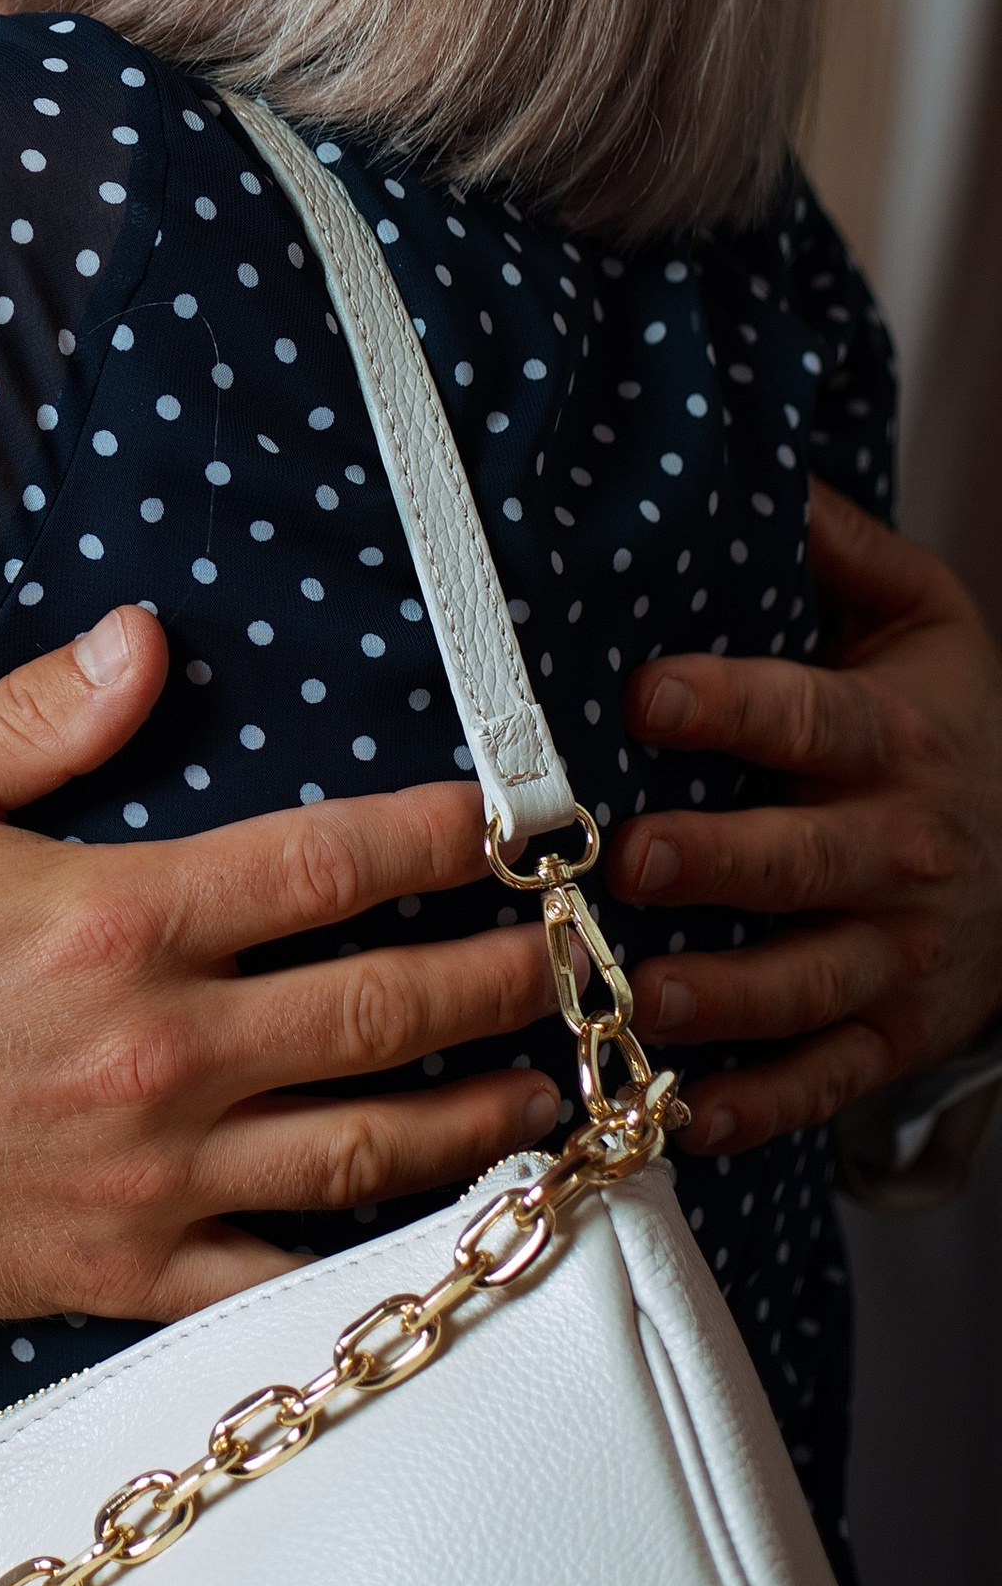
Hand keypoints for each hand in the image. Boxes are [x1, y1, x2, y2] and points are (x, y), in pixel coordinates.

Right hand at [0, 606, 559, 1325]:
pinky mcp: (128, 1269)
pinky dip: (376, 1253)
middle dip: (501, 973)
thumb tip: (146, 643)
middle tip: (580, 950)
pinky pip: (283, 1272)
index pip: (326, 864)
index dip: (439, 835)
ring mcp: (155, 1174)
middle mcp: (161, 1051)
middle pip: (383, 1007)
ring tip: (549, 1081)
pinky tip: (436, 1225)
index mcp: (116, 921)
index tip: (508, 818)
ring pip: (366, 1145)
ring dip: (477, 1111)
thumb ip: (36, 719)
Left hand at [606, 487, 1001, 1150]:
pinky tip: (687, 1116)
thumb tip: (760, 469)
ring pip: (810, 982)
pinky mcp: (895, 1031)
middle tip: (633, 859)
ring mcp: (901, 953)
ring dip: (725, 997)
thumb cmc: (952, 722)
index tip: (648, 690)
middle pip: (804, 860)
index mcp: (894, 739)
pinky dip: (759, 1106)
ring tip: (644, 994)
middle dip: (720, 861)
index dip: (731, 701)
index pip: (810, 717)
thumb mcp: (926, 619)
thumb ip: (841, 549)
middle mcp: (901, 850)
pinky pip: (825, 1078)